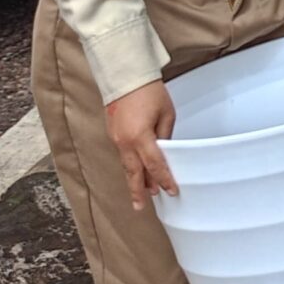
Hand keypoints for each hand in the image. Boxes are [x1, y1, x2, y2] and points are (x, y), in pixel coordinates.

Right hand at [103, 81, 177, 210]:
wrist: (125, 76)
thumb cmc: (148, 91)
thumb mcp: (166, 114)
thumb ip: (165, 136)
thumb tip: (164, 151)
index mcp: (140, 137)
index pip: (155, 165)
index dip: (163, 179)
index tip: (171, 191)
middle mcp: (124, 142)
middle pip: (134, 172)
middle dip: (138, 191)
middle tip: (141, 207)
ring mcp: (116, 138)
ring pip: (126, 165)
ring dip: (134, 179)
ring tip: (141, 194)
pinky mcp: (112, 133)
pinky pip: (122, 155)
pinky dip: (130, 165)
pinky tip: (135, 170)